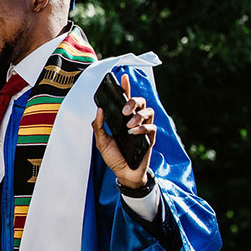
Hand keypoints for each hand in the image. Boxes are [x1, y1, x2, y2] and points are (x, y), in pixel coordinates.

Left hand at [92, 73, 155, 187]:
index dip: (126, 87)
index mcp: (123, 119)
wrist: (124, 174)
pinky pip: (151, 128)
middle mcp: (135, 121)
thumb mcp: (102, 142)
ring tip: (128, 125)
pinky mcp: (150, 139)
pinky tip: (133, 132)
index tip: (122, 77)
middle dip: (133, 101)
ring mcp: (144, 129)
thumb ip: (99, 127)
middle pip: (141, 102)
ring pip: (149, 112)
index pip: (126, 100)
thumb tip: (99, 111)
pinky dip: (142, 128)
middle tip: (124, 110)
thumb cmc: (114, 157)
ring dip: (138, 115)